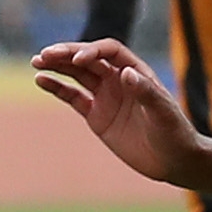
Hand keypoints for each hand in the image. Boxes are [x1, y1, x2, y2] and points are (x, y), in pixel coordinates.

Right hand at [31, 38, 200, 185]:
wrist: (175, 160)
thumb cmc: (175, 133)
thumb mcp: (162, 112)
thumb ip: (145, 91)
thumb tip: (126, 72)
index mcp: (136, 72)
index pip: (109, 52)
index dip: (92, 51)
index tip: (78, 59)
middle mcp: (119, 79)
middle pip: (89, 59)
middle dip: (67, 54)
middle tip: (45, 54)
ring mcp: (106, 97)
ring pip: (77, 74)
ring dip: (57, 66)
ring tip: (36, 61)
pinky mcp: (96, 116)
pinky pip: (73, 97)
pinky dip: (57, 88)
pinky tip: (41, 80)